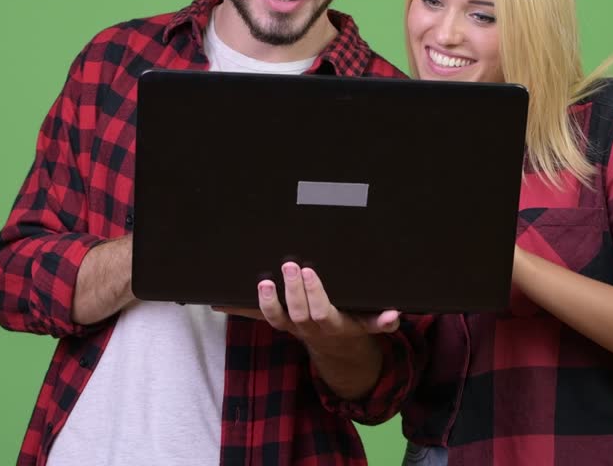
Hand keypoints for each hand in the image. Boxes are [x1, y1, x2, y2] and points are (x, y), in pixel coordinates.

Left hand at [215, 262, 398, 344]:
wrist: (336, 348)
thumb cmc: (353, 324)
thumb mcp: (370, 325)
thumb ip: (381, 320)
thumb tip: (394, 315)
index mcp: (332, 325)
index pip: (320, 311)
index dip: (313, 294)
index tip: (309, 272)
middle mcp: (308, 327)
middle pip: (296, 312)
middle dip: (291, 290)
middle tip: (288, 265)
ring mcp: (290, 326)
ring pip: (275, 319)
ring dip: (266, 302)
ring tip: (262, 282)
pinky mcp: (278, 322)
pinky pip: (256, 317)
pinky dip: (237, 308)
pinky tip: (218, 299)